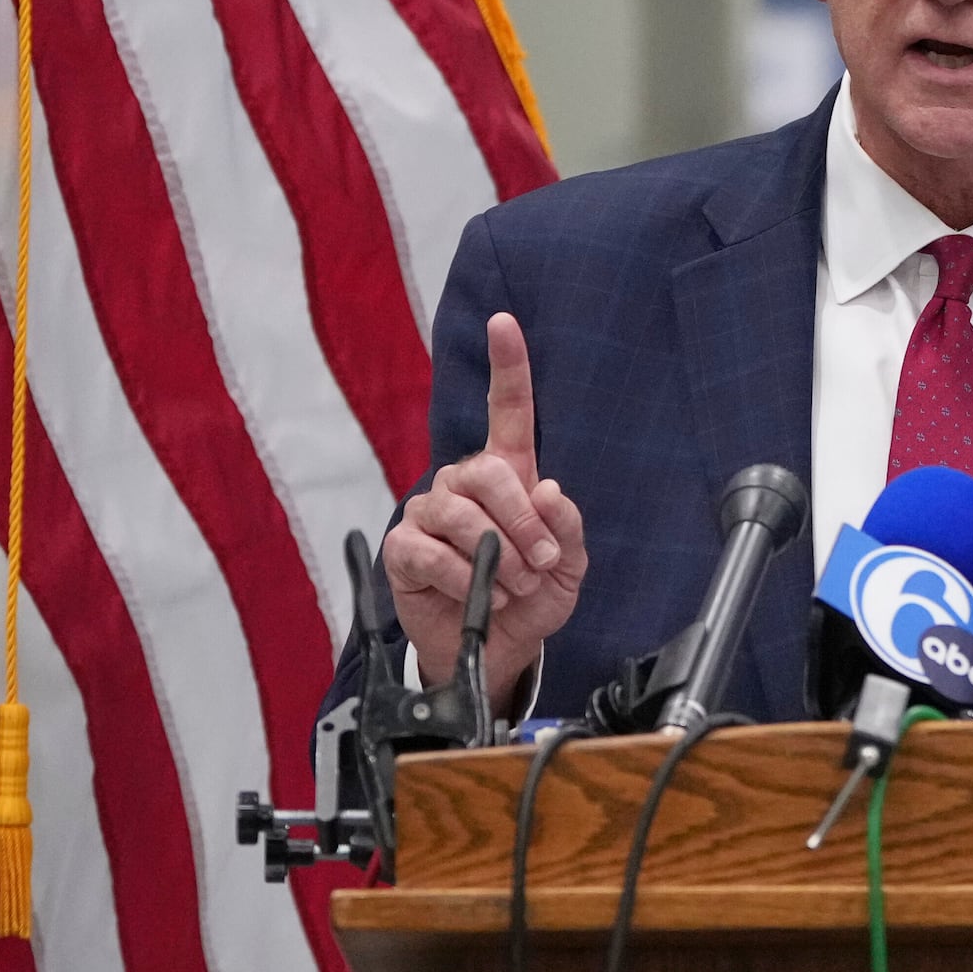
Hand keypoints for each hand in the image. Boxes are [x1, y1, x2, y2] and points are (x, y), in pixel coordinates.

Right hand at [383, 312, 586, 710]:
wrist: (497, 649)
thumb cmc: (531, 597)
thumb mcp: (569, 566)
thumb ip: (566, 528)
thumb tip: (548, 491)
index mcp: (509, 473)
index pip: (509, 409)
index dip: (508, 364)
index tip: (505, 321)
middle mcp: (464, 483)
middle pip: (487, 471)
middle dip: (522, 522)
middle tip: (539, 564)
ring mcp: (429, 513)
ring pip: (460, 513)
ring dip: (496, 556)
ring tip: (513, 587)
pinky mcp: (403, 548)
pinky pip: (429, 551)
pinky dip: (462, 577)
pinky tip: (477, 596)